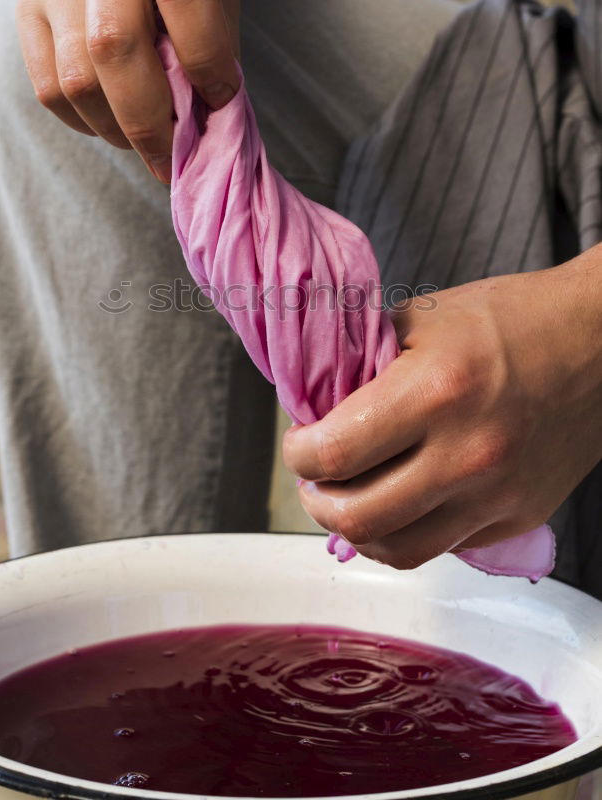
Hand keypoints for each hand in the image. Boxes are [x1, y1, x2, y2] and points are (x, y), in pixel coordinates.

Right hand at [16, 0, 239, 181]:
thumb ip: (217, 40)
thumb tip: (208, 118)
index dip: (206, 56)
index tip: (221, 97)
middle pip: (115, 45)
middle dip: (149, 119)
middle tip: (172, 158)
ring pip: (76, 78)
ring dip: (116, 128)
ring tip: (146, 142)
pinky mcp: (26, 6)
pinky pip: (49, 88)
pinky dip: (85, 121)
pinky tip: (112, 122)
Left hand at [284, 252, 601, 569]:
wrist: (598, 341)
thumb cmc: (513, 319)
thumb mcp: (424, 318)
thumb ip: (362, 360)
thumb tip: (315, 403)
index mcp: (435, 392)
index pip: (335, 453)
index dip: (298, 455)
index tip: (298, 443)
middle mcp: (467, 454)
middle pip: (357, 518)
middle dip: (315, 501)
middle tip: (313, 478)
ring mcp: (496, 495)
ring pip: (398, 551)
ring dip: (357, 529)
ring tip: (348, 499)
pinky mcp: (518, 517)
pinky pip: (443, 547)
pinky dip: (407, 532)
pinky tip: (400, 502)